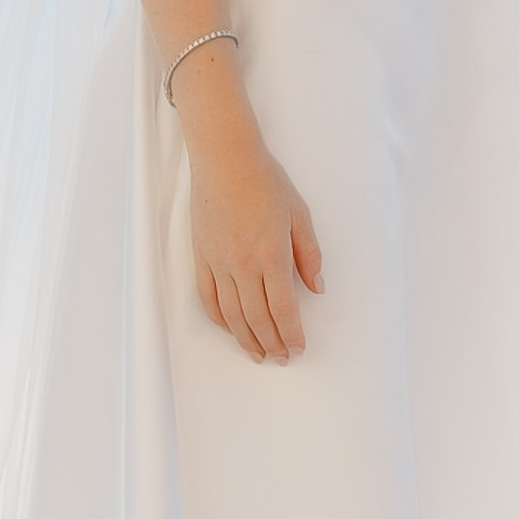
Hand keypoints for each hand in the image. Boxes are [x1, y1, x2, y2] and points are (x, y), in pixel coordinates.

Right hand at [188, 125, 324, 360]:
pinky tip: (231, 329)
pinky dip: (220, 319)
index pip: (283, 307)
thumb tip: (317, 288)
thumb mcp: (299, 213)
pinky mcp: (202, 257)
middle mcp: (243, 264)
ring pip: (232, 314)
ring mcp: (219, 262)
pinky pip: (208, 298)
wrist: (224, 159)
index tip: (299, 348)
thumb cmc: (265, 181)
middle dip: (272, 343)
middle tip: (282, 359)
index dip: (292, 333)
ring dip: (246, 339)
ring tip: (259, 355)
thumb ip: (309, 254)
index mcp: (271, 254)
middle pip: (257, 318)